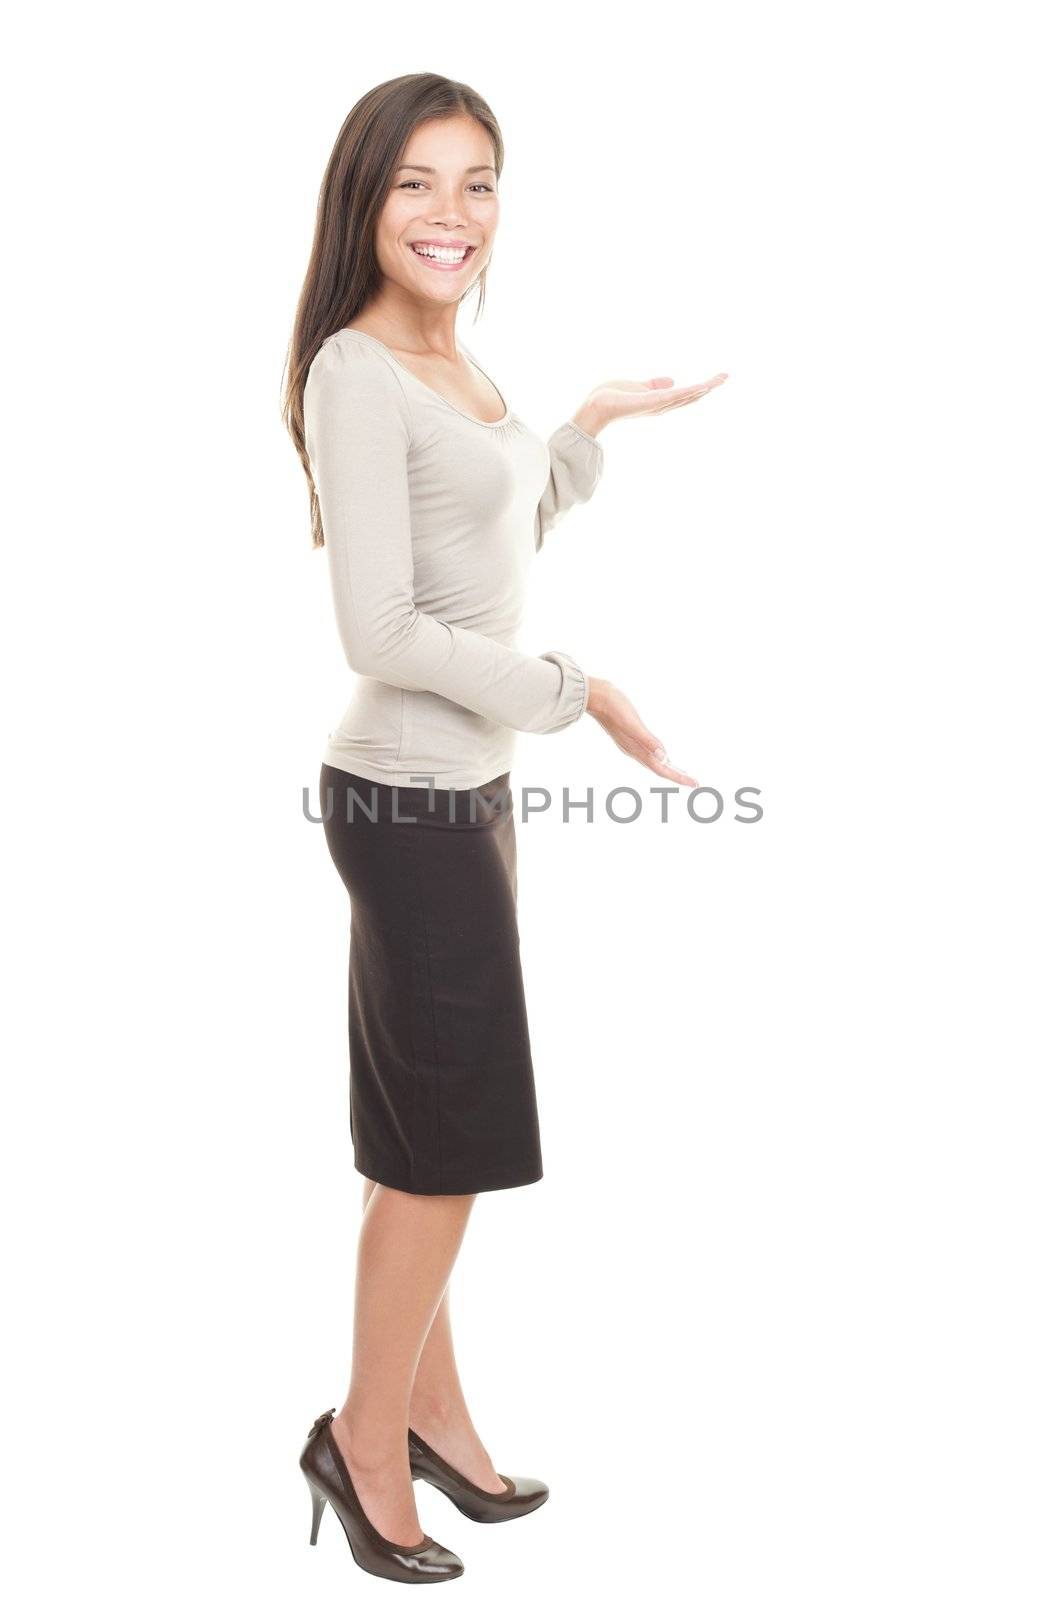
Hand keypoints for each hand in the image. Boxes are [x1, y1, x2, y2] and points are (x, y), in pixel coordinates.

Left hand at [573, 371, 727, 435]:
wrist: (596, 405)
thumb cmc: (612, 397)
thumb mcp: (638, 386)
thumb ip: (654, 384)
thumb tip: (672, 380)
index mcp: (659, 403)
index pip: (685, 395)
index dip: (701, 387)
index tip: (716, 378)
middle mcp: (661, 407)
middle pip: (691, 397)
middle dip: (709, 387)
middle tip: (725, 377)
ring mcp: (658, 405)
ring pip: (687, 396)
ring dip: (705, 387)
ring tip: (721, 379)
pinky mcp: (652, 402)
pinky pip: (675, 396)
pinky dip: (689, 391)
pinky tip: (702, 385)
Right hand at [586, 678, 698, 787]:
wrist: (595, 697)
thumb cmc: (613, 707)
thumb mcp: (632, 723)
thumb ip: (647, 740)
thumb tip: (664, 757)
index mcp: (636, 750)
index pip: (661, 768)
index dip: (678, 777)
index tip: (694, 783)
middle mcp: (634, 751)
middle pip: (659, 768)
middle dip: (676, 776)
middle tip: (694, 782)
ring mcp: (631, 744)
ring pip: (653, 762)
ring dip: (668, 768)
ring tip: (681, 773)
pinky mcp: (629, 736)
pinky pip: (648, 753)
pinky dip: (659, 757)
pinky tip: (661, 755)